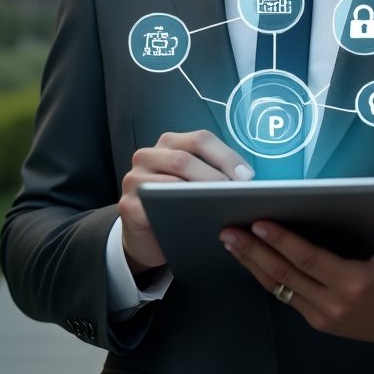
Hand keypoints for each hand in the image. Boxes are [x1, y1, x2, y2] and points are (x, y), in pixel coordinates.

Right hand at [119, 129, 253, 274]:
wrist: (147, 234)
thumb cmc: (177, 202)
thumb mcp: (194, 181)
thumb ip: (212, 173)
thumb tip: (244, 180)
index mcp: (170, 143)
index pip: (200, 139)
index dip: (226, 156)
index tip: (247, 176)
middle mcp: (148, 154)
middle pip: (184, 159)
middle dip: (213, 176)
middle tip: (235, 193)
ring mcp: (134, 178)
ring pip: (169, 182)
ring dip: (197, 194)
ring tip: (220, 206)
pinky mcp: (127, 204)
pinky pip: (152, 206)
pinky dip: (175, 211)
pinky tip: (193, 219)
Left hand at [220, 193, 373, 354]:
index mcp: (355, 281)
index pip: (309, 258)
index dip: (282, 240)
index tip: (259, 222)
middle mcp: (333, 301)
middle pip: (284, 273)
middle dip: (253, 250)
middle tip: (229, 230)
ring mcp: (322, 314)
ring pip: (277, 286)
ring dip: (251, 263)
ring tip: (229, 241)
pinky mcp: (316, 319)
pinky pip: (284, 295)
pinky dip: (263, 275)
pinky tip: (249, 258)